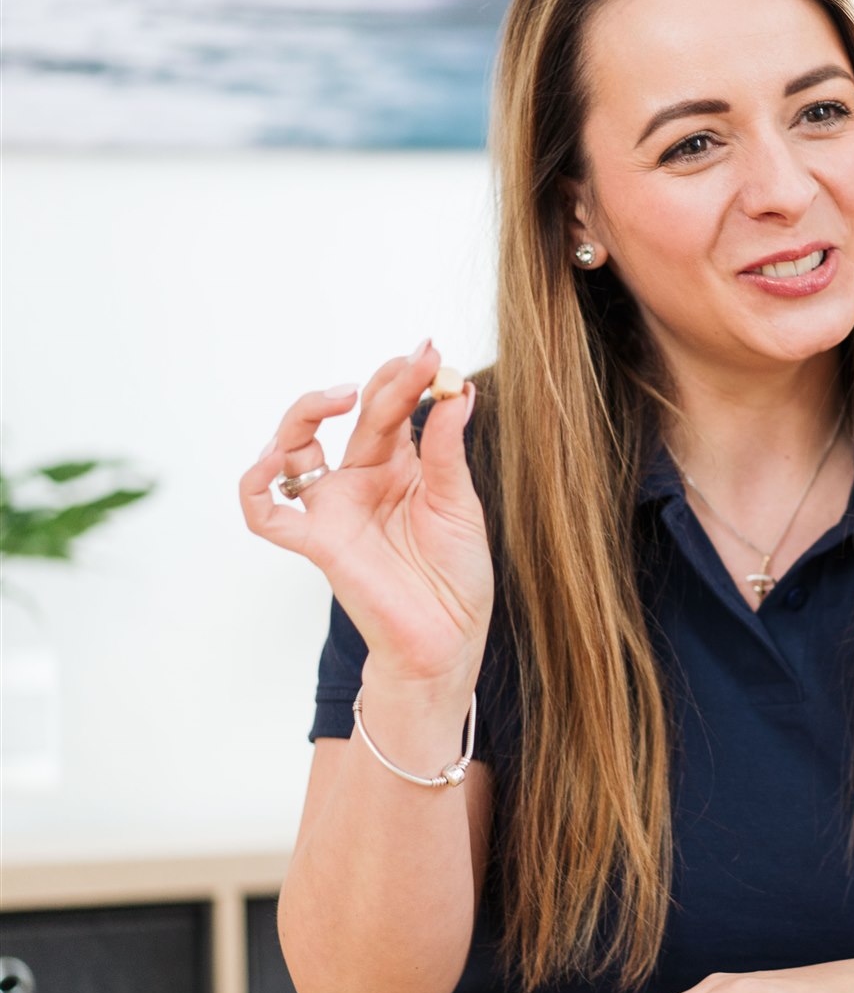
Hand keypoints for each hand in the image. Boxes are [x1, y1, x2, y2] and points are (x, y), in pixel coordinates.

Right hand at [238, 340, 491, 688]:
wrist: (450, 639)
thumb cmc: (457, 576)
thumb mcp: (460, 503)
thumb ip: (448, 448)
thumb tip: (459, 389)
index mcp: (401, 467)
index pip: (393, 409)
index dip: (407, 378)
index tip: (431, 353)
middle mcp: (363, 480)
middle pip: (355, 417)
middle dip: (382, 384)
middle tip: (414, 361)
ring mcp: (336, 508)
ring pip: (294, 448)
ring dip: (304, 413)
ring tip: (341, 395)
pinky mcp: (319, 542)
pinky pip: (266, 513)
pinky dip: (255, 484)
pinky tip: (273, 458)